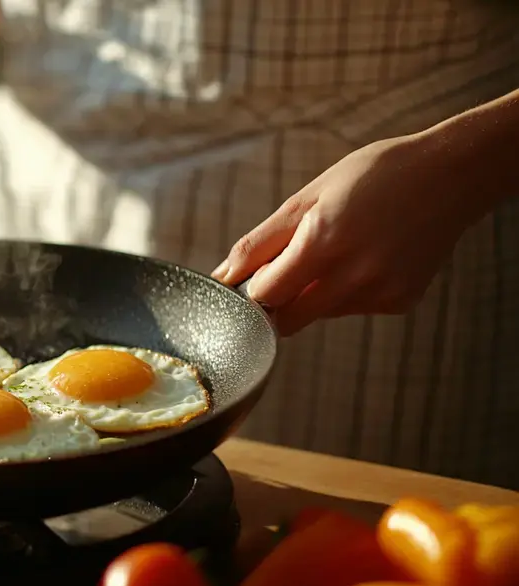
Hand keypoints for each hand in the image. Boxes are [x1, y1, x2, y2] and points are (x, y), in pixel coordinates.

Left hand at [211, 134, 479, 335]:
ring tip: (335, 251)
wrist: (450, 175)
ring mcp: (381, 292)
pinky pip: (351, 309)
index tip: (249, 276)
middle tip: (284, 270)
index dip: (250, 289)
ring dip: (310, 295)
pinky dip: (343, 292)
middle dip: (275, 304)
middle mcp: (355, 275)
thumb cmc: (373, 176)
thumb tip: (222, 276)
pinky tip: (364, 258)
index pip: (264, 297)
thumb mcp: (308, 197)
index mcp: (324, 242)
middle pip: (288, 321)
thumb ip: (260, 242)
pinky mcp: (399, 302)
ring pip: (318, 315)